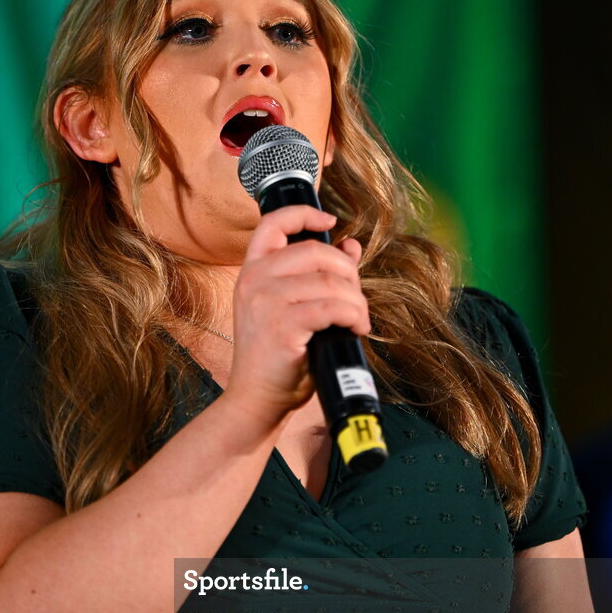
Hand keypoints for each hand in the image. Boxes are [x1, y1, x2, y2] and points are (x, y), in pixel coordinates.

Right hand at [226, 206, 370, 429]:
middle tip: (356, 298)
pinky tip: (355, 328)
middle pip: (317, 251)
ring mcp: (266, 301)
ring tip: (358, 320)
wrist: (257, 398)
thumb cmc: (276, 358)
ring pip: (331, 281)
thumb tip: (351, 246)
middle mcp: (254, 280)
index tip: (330, 220)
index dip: (304, 214)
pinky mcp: (282, 325)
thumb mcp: (292, 308)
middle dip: (348, 273)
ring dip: (357, 301)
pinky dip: (354, 316)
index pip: (273, 223)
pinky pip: (333, 307)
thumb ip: (318, 275)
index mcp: (252, 271)